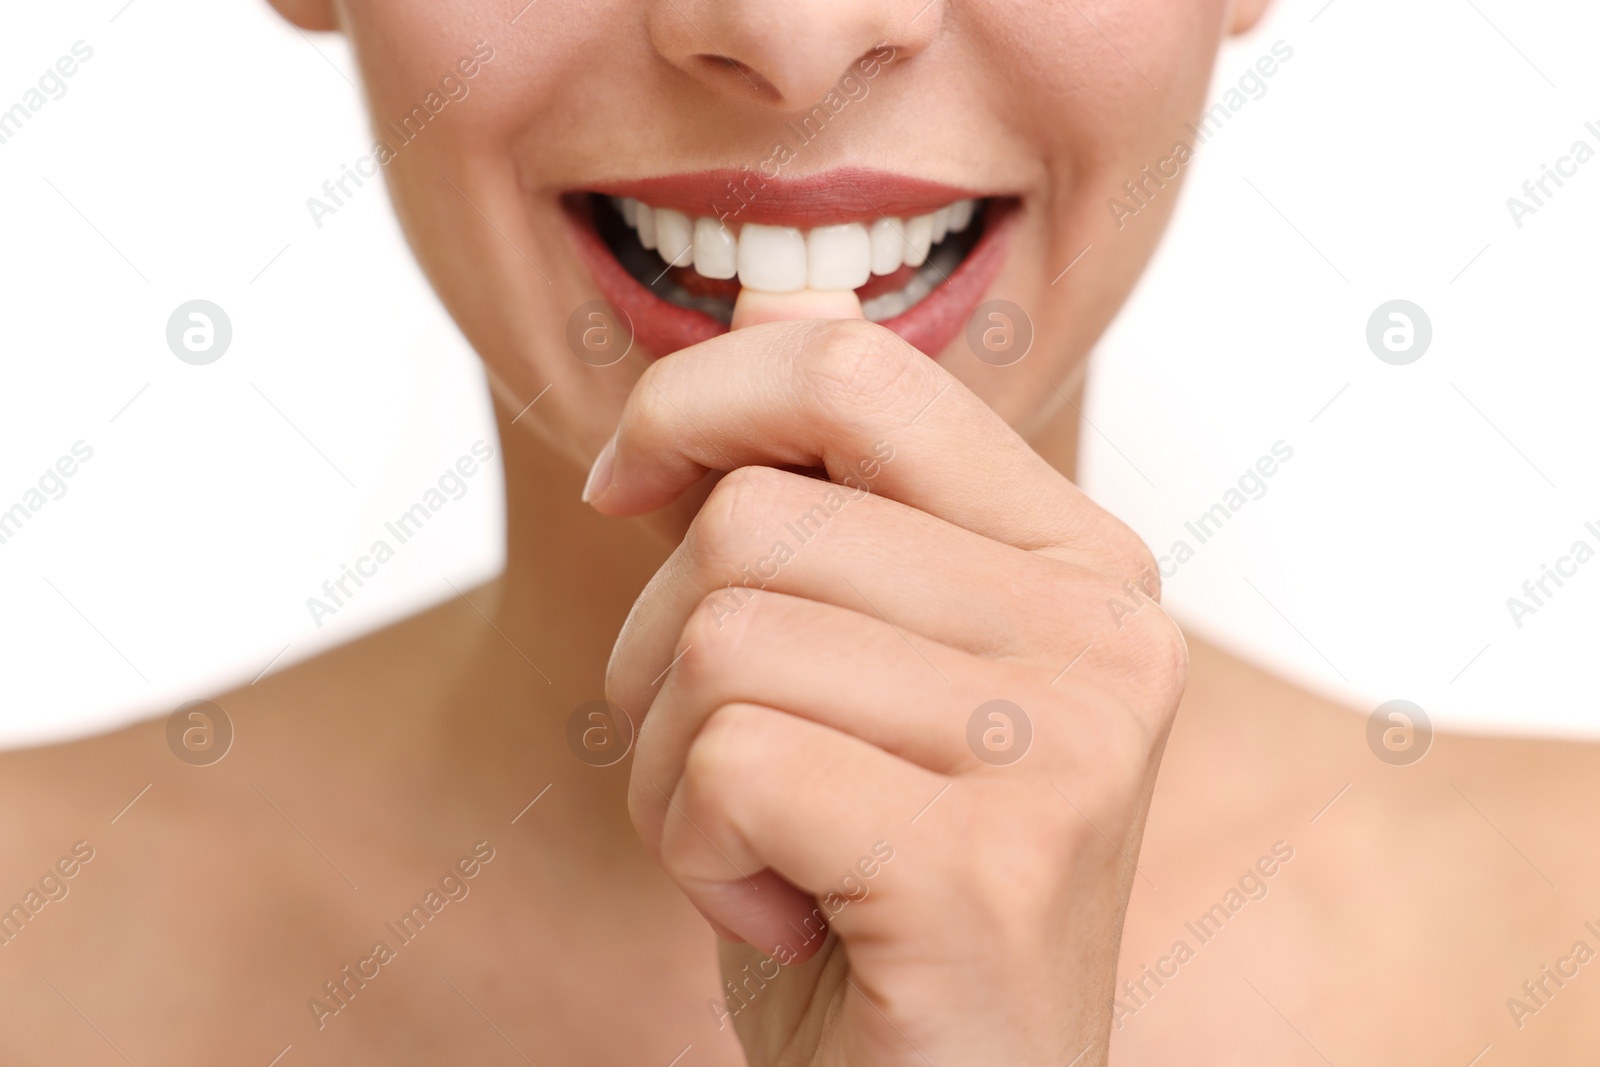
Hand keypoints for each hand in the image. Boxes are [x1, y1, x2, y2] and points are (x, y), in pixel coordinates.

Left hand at [590, 296, 1185, 1065]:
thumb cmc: (867, 883)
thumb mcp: (851, 663)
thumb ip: (832, 484)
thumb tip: (768, 298)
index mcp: (1080, 560)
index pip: (854, 363)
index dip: (695, 401)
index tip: (624, 486)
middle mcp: (1106, 633)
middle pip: (752, 518)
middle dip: (666, 654)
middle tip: (736, 773)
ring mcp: (1070, 746)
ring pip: (721, 636)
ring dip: (676, 768)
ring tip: (766, 849)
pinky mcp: (995, 865)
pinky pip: (731, 761)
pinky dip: (699, 851)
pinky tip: (784, 914)